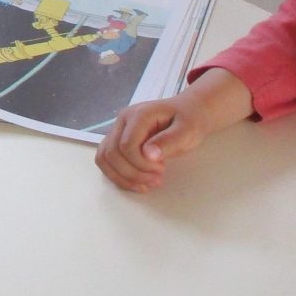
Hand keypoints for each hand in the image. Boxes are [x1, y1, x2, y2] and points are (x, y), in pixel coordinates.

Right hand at [95, 70, 252, 192]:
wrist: (190, 111)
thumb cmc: (190, 120)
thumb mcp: (187, 130)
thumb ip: (168, 141)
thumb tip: (148, 155)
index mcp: (139, 114)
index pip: (126, 145)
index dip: (141, 164)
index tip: (162, 170)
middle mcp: (123, 120)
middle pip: (112, 153)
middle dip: (133, 173)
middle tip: (157, 180)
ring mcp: (118, 129)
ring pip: (104, 158)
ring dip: (123, 177)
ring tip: (146, 184)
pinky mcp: (118, 140)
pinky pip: (107, 160)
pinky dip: (118, 175)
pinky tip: (137, 182)